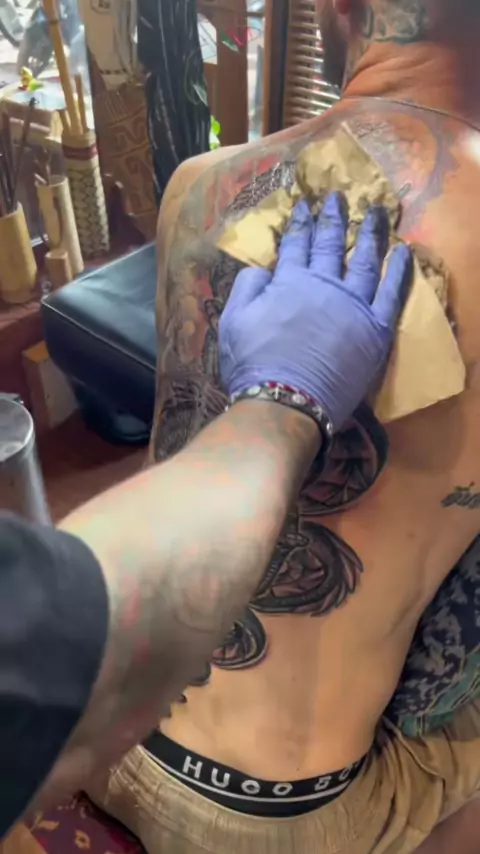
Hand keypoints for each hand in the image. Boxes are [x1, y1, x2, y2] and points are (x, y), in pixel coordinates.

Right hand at [219, 193, 411, 430]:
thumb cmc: (253, 366)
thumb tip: (263, 270)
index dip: (300, 223)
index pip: (296, 244)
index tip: (305, 206)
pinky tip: (403, 250)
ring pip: (366, 260)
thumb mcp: (233, 322)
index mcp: (290, 282)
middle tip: (338, 198)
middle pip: (331, 244)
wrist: (286, 402)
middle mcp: (325, 284)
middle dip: (334, 218)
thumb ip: (247, 288)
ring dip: (370, 233)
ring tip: (375, 212)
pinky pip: (392, 292)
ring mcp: (354, 304)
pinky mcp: (376, 328)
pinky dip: (399, 269)